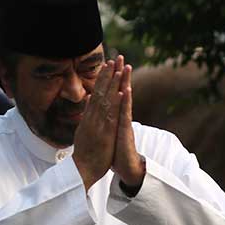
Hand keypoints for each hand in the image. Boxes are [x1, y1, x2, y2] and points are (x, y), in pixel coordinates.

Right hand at [73, 57, 125, 190]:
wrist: (81, 171)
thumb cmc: (84, 153)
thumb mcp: (83, 130)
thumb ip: (87, 114)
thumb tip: (88, 100)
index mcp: (88, 118)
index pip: (95, 93)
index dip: (102, 79)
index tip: (107, 65)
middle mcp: (92, 118)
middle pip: (100, 92)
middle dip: (107, 75)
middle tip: (114, 59)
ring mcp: (98, 125)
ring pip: (106, 100)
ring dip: (112, 84)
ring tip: (118, 69)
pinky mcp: (104, 133)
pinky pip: (111, 116)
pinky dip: (115, 103)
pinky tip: (120, 92)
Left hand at [111, 61, 143, 189]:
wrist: (126, 167)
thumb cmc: (115, 151)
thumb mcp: (106, 132)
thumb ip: (103, 118)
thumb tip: (96, 107)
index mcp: (114, 116)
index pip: (113, 93)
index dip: (111, 78)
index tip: (110, 63)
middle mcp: (120, 116)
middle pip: (120, 91)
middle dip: (120, 74)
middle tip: (120, 57)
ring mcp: (124, 123)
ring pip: (124, 100)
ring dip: (125, 83)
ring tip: (125, 68)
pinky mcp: (125, 131)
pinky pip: (125, 115)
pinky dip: (125, 103)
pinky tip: (127, 91)